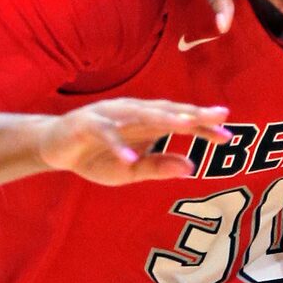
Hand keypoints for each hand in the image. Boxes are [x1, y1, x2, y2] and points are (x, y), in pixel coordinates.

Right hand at [37, 98, 232, 187]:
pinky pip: (105, 133)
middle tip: (220, 116)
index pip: (180, 122)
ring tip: (185, 125)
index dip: (203, 127)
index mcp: (147, 122)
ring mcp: (110, 116)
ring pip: (140, 115)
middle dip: (193, 114)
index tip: (228, 136)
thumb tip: (192, 167)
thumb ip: (159, 168)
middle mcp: (133, 113)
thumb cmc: (96, 157)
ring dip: (163, 119)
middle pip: (168, 111)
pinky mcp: (87, 124)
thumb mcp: (131, 171)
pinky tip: (130, 158)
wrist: (54, 148)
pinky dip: (117, 145)